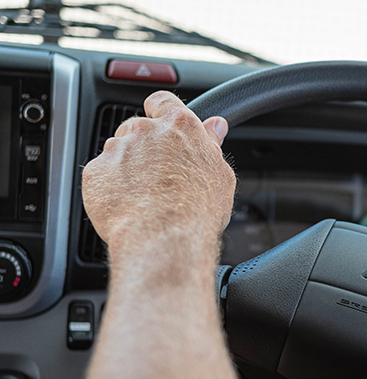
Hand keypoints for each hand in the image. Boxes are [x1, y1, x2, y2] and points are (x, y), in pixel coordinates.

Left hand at [82, 91, 234, 252]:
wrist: (163, 238)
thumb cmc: (196, 211)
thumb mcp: (220, 175)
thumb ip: (212, 145)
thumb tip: (215, 127)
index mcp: (179, 126)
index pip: (163, 101)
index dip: (161, 111)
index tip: (162, 123)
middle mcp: (145, 131)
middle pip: (138, 128)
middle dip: (145, 147)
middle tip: (159, 175)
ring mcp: (118, 150)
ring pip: (119, 152)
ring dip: (127, 167)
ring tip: (143, 197)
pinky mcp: (96, 172)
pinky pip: (102, 175)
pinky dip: (111, 187)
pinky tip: (128, 206)